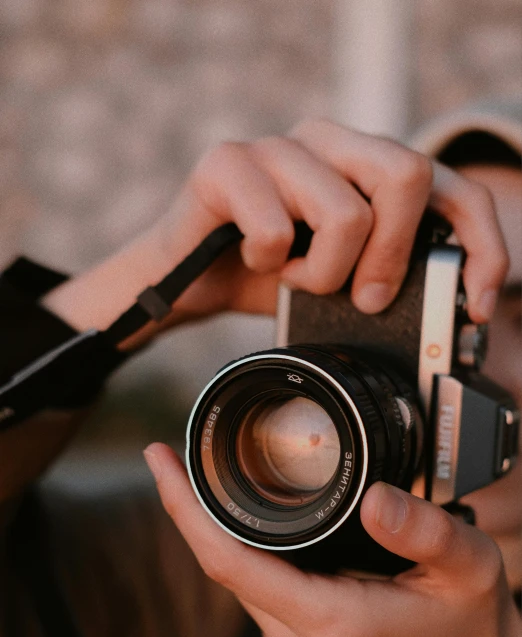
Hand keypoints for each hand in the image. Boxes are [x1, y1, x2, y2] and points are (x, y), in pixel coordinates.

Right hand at [44, 120, 507, 348]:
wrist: (187, 280)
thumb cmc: (269, 276)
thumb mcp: (346, 280)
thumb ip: (394, 271)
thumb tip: (456, 302)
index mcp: (366, 162)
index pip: (451, 186)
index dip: (479, 245)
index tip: (475, 306)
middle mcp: (328, 139)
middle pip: (408, 174)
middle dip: (392, 256)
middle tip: (365, 298)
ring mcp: (276, 146)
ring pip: (345, 213)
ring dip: (321, 275)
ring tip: (293, 278)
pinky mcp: (225, 162)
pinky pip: (276, 228)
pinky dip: (268, 264)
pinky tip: (254, 260)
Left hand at [144, 442, 521, 636]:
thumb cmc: (471, 631)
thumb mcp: (469, 568)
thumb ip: (426, 531)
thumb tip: (375, 497)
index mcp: (334, 624)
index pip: (229, 562)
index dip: (185, 508)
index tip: (160, 460)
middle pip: (226, 567)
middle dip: (199, 510)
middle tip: (191, 455)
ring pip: (241, 583)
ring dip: (227, 535)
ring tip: (225, 483)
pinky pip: (258, 598)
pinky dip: (252, 560)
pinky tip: (263, 531)